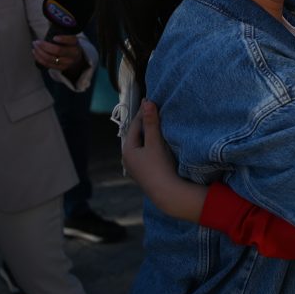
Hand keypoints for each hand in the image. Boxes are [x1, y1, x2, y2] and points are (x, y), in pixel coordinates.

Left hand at [32, 34, 84, 73]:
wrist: (76, 59)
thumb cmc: (69, 45)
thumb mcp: (69, 38)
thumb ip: (60, 30)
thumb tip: (50, 17)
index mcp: (75, 44)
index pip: (71, 40)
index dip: (63, 39)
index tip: (54, 37)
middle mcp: (73, 54)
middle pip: (58, 50)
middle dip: (45, 46)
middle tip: (37, 41)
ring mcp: (67, 62)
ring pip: (50, 58)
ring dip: (39, 52)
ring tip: (35, 46)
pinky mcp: (61, 68)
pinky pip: (48, 64)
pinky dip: (39, 58)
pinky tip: (35, 52)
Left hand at [123, 100, 206, 222]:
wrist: (167, 192)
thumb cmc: (159, 166)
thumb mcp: (155, 142)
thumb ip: (152, 122)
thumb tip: (147, 102)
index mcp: (127, 150)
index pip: (134, 126)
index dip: (142, 113)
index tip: (150, 101)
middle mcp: (128, 159)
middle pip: (137, 136)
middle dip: (145, 123)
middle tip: (154, 110)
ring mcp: (136, 167)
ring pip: (141, 145)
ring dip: (149, 134)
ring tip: (158, 125)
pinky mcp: (145, 172)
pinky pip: (146, 153)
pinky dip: (151, 145)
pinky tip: (160, 143)